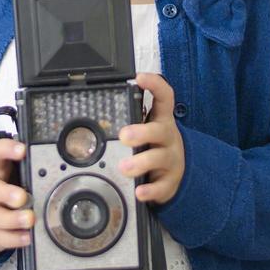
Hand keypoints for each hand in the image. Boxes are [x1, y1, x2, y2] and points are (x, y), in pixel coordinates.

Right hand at [0, 137, 32, 252]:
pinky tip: (27, 237)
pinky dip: (15, 238)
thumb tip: (66, 155)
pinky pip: (1, 237)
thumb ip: (31, 165)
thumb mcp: (13, 172)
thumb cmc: (5, 187)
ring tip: (29, 219)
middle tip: (22, 197)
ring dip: (13, 219)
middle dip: (6, 193)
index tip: (22, 150)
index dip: (6, 150)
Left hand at [117, 72, 185, 204]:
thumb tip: (93, 113)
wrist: (175, 175)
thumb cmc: (153, 147)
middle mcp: (168, 138)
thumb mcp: (146, 131)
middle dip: (142, 132)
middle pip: (160, 130)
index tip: (140, 77)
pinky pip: (162, 186)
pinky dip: (150, 190)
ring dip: (141, 162)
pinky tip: (140, 192)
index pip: (164, 97)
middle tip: (124, 135)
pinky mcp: (170, 182)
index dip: (155, 85)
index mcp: (161, 120)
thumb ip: (128, 121)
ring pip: (159, 159)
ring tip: (125, 167)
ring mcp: (171, 160)